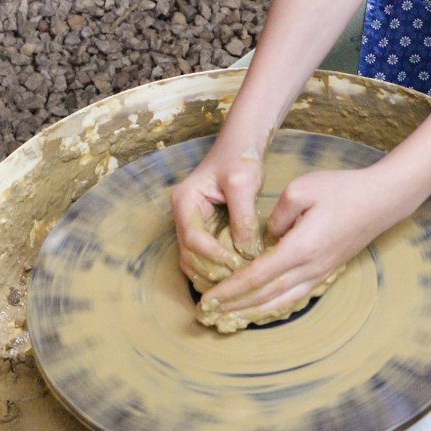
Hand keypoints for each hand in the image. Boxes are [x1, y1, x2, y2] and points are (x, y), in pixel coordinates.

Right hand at [170, 139, 266, 283]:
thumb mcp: (243, 184)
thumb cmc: (240, 158)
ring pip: (194, 261)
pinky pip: (205, 258)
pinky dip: (216, 270)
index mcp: (185, 202)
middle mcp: (183, 216)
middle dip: (211, 271)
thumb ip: (242, 217)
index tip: (237, 264)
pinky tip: (234, 278)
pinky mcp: (205, 231)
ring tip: (237, 283)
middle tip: (238, 281)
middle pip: (189, 255)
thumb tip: (246, 253)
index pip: (193, 239)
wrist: (242, 146)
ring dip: (212, 275)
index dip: (214, 256)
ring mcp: (192, 225)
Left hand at [201, 165, 414, 321]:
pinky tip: (259, 310)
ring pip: (280, 302)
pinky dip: (273, 307)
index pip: (257, 276)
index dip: (230, 290)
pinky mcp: (326, 272)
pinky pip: (294, 297)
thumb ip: (277, 217)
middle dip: (233, 307)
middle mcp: (310, 268)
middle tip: (207, 315)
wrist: (381, 200)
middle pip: (265, 296)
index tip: (207, 299)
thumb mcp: (302, 189)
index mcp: (301, 247)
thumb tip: (267, 238)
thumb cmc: (342, 189)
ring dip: (251, 313)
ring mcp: (320, 273)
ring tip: (227, 319)